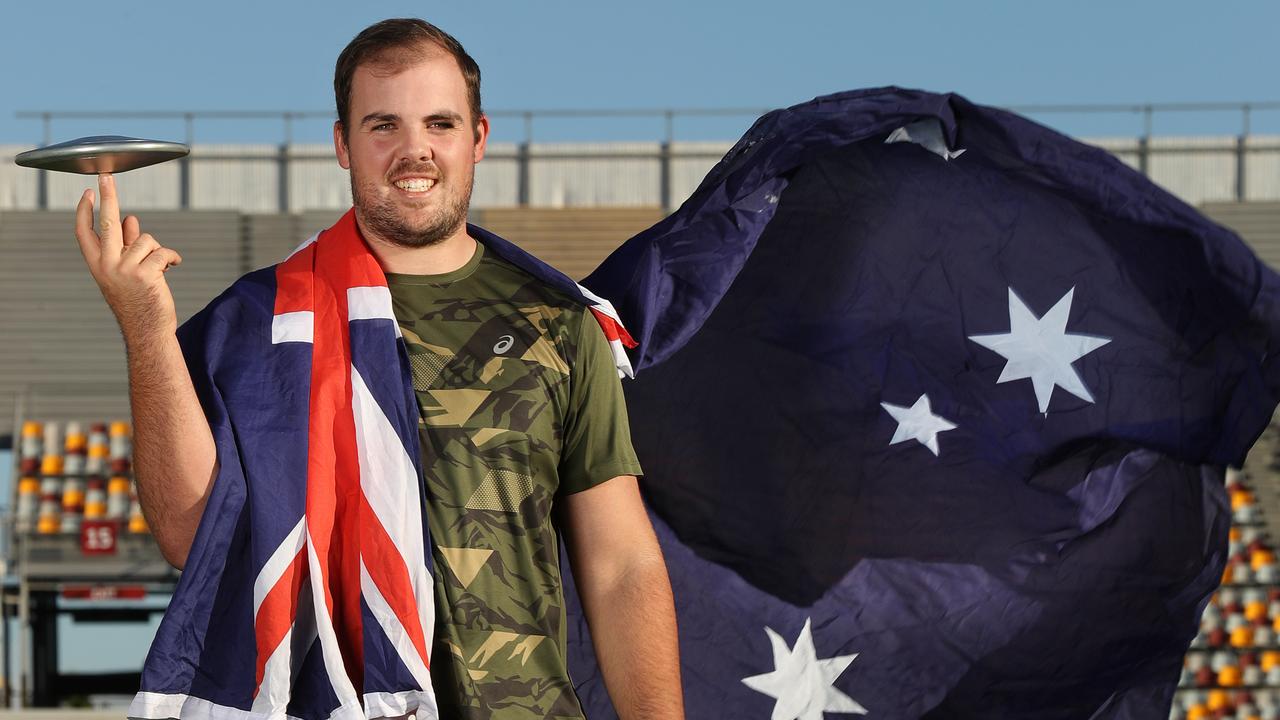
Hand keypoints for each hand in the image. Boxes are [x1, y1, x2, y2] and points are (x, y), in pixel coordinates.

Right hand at [75, 173, 182, 343]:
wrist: (148, 330)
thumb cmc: (139, 299)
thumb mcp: (129, 271)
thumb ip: (128, 245)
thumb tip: (130, 219)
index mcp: (97, 264)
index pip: (85, 233)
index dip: (85, 211)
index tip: (88, 192)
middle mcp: (106, 265)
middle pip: (106, 222)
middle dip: (108, 196)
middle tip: (106, 175)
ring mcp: (124, 269)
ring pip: (146, 239)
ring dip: (158, 250)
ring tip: (160, 268)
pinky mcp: (144, 273)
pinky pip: (162, 251)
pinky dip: (172, 257)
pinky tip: (174, 266)